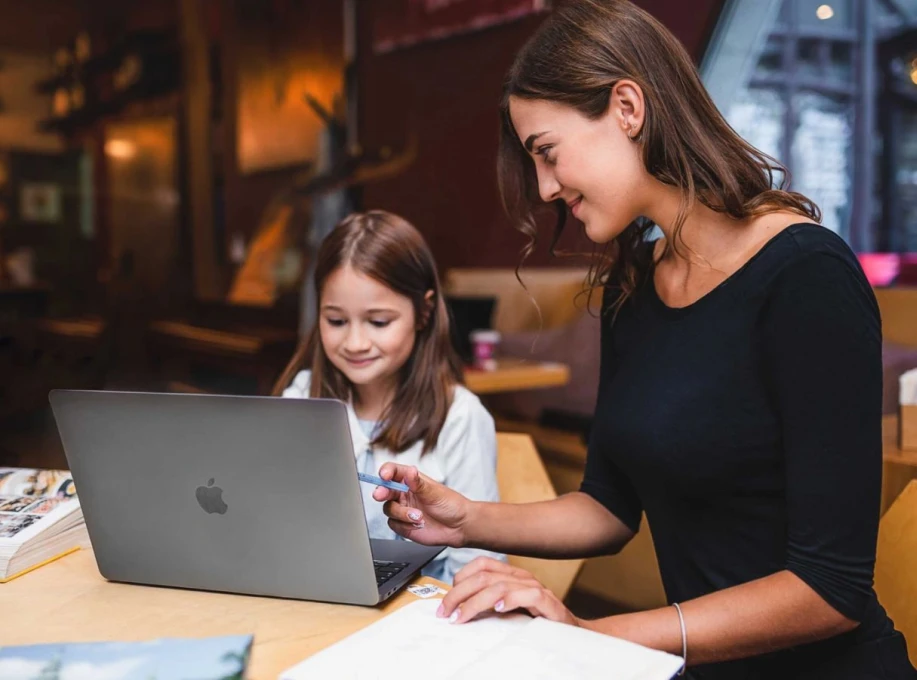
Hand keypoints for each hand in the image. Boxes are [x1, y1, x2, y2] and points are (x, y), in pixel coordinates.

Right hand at [373, 463, 470, 547]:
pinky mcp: (402, 524)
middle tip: (381, 495)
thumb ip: (419, 483)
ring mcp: (402, 509)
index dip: (386, 472)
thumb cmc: (450, 505)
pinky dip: (404, 525)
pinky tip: (418, 524)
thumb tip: (409, 471)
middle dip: (381, 492)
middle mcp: (404, 493)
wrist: (458, 527)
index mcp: (411, 480)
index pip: (393, 471)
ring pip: (388, 508)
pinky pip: (393, 524)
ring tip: (419, 516)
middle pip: (384, 490)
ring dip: (401, 513)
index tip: (384, 476)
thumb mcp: (435, 492)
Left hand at [436, 557, 578, 626]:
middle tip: (445, 612)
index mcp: (513, 575)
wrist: (573, 634)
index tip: (445, 602)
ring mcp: (537, 589)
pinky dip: (511, 600)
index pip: (481, 564)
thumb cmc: (538, 623)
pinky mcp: (550, 604)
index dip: (459, 579)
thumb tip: (456, 608)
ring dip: (475, 602)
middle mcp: (523, 578)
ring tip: (462, 617)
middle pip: (484, 575)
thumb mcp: (508, 610)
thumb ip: (488, 604)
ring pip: (500, 585)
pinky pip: (530, 594)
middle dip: (459, 594)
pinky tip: (498, 609)